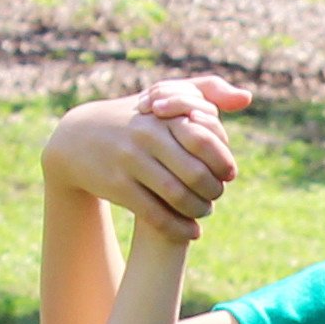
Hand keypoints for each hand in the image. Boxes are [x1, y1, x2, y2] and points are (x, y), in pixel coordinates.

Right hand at [43, 74, 251, 242]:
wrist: (78, 139)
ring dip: (197, 210)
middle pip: (194, 171)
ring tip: (204, 213)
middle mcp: (147, 137)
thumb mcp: (166, 93)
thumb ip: (208, 91)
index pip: (205, 139)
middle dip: (213, 190)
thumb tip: (246, 100)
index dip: (223, 161)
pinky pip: (153, 212)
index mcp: (164, 115)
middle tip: (217, 197)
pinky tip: (190, 232)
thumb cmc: (134, 115)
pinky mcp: (117, 187)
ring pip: (175, 194)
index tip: (229, 174)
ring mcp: (130, 163)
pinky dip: (176, 227)